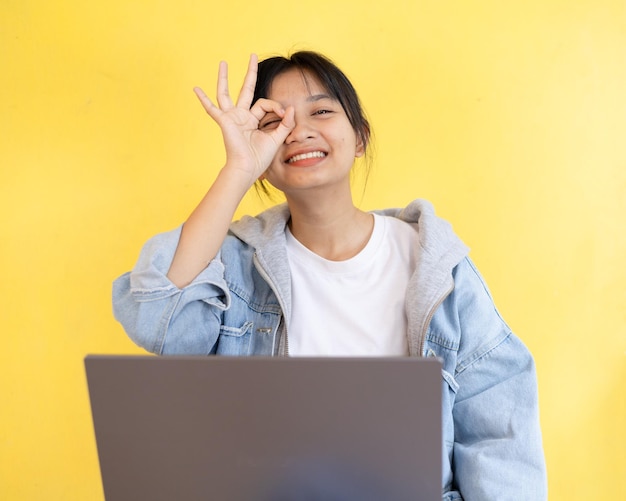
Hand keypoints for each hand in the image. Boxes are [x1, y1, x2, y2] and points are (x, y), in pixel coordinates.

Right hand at [194, 54, 294, 184]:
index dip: (276, 106)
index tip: (284, 114)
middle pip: (246, 89)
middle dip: (250, 73)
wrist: (248, 168)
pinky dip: (203, 99)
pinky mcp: (224, 121)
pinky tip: (195, 88)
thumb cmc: (260, 158)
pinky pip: (212, 109)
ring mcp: (231, 118)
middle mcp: (241, 116)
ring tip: (223, 63)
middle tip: (252, 56)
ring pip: (226, 93)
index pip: (265, 104)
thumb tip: (291, 107)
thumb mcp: (277, 138)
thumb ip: (285, 123)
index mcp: (253, 120)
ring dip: (224, 78)